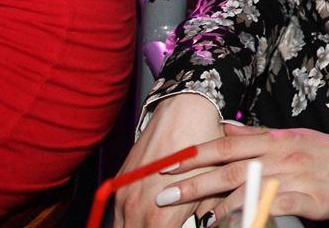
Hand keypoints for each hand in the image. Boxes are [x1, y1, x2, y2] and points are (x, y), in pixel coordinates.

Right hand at [114, 93, 223, 227]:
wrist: (184, 113)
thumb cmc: (201, 147)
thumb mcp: (211, 189)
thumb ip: (203, 214)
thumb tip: (206, 223)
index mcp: (158, 217)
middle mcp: (135, 209)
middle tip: (170, 225)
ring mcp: (123, 196)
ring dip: (138, 227)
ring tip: (156, 223)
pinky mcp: (120, 183)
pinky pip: (117, 213)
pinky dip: (129, 220)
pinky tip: (144, 217)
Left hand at [157, 124, 328, 221]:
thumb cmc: (321, 153)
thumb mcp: (287, 137)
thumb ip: (254, 136)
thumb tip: (223, 128)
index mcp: (273, 140)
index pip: (227, 145)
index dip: (196, 154)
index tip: (168, 164)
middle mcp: (280, 155)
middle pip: (230, 169)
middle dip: (194, 183)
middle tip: (164, 196)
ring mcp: (295, 177)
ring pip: (249, 190)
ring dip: (218, 207)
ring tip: (197, 221)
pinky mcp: (310, 199)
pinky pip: (275, 207)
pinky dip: (253, 215)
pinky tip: (236, 224)